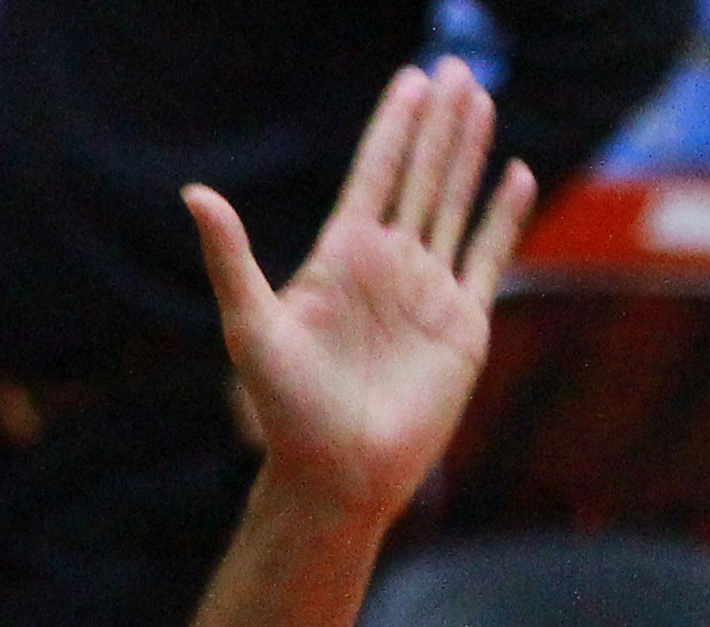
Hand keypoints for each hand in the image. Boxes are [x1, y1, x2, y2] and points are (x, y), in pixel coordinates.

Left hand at [196, 59, 535, 524]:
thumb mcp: (251, 327)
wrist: (336, 476)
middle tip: (457, 66)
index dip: (392, 127)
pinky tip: (515, 174)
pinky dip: (502, 217)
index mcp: (340, 258)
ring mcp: (426, 292)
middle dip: (438, 123)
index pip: (373, 175)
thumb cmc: (286, 411)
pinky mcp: (462, 325)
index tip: (411, 78)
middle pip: (419, 176)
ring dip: (467, 154)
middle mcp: (386, 266)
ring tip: (481, 99)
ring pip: (453, 204)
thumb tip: (194, 193)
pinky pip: (488, 257)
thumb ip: (231, 258)